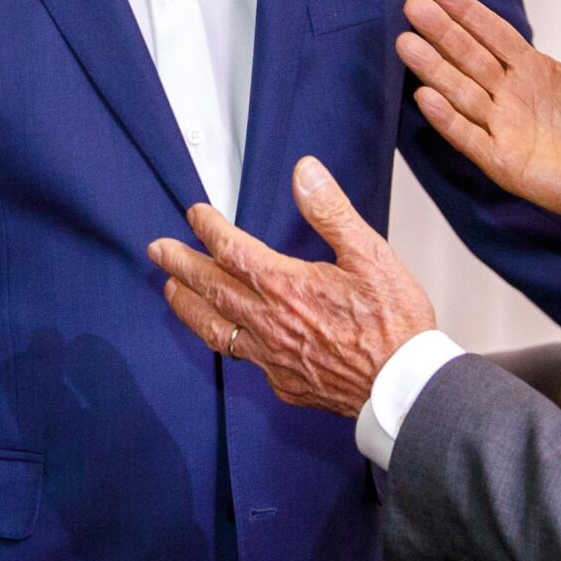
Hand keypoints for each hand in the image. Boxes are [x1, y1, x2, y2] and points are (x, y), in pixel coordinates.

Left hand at [149, 157, 436, 414]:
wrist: (403, 387)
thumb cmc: (394, 323)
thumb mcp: (371, 254)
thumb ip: (331, 212)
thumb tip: (304, 173)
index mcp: (286, 286)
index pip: (231, 250)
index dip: (209, 229)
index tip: (195, 214)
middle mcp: (269, 322)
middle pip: (211, 288)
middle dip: (181, 265)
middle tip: (157, 250)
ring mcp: (272, 358)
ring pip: (215, 329)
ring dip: (190, 306)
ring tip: (172, 292)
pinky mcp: (284, 383)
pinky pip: (243, 359)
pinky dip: (226, 341)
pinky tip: (226, 336)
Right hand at [396, 0, 560, 227]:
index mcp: (532, 69)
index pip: (493, 33)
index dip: (467, 11)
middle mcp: (509, 94)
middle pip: (468, 57)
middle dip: (441, 32)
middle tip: (412, 6)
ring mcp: (502, 127)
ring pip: (461, 92)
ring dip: (434, 69)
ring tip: (406, 43)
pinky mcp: (502, 161)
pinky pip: (469, 137)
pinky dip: (448, 119)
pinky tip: (425, 96)